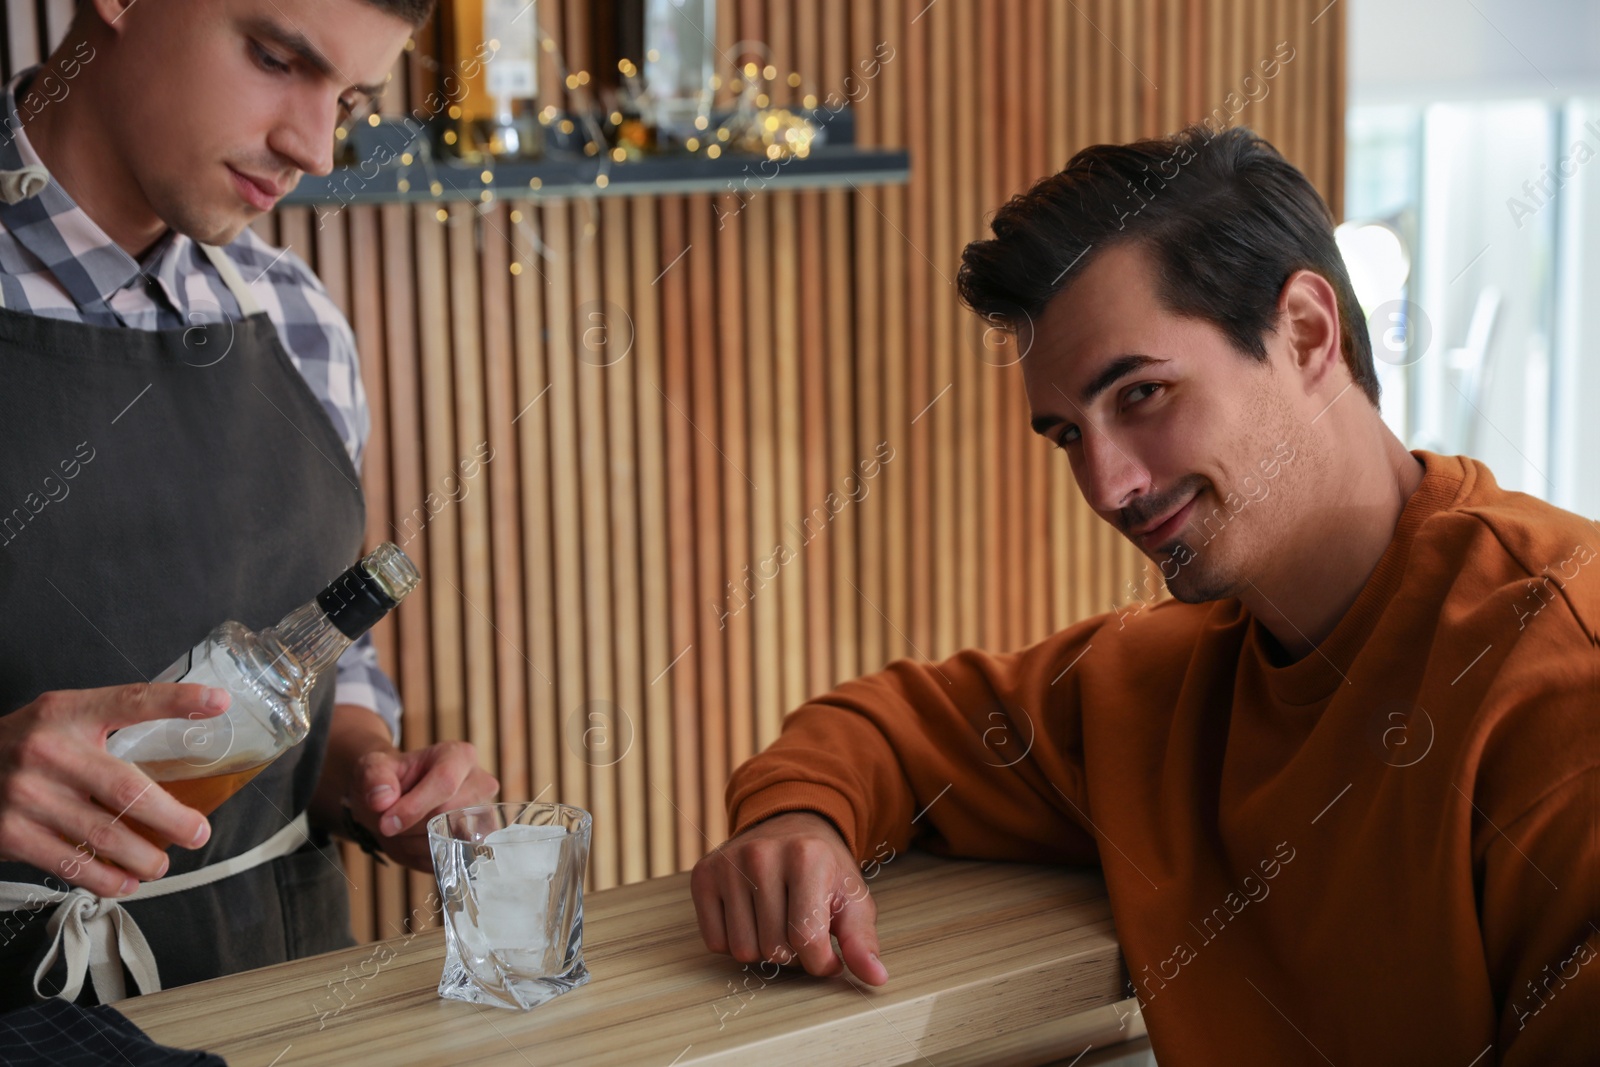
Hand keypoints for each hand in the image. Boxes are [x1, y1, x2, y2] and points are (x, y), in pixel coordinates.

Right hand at [0, 683, 223, 896]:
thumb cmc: (26, 744)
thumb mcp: (64, 717)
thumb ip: (113, 721)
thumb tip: (192, 722)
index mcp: (68, 713)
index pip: (130, 700)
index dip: (177, 700)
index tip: (218, 702)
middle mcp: (47, 750)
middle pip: (127, 789)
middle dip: (172, 819)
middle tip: (197, 833)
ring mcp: (27, 795)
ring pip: (105, 836)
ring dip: (143, 858)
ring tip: (160, 864)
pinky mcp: (11, 834)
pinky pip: (71, 864)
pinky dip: (106, 879)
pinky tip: (125, 882)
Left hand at [344, 740, 498, 869]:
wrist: (396, 797)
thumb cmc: (390, 778)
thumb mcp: (373, 768)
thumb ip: (374, 777)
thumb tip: (382, 800)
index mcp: (460, 756)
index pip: (445, 783)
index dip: (414, 807)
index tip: (386, 822)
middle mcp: (480, 784)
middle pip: (448, 815)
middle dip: (411, 826)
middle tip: (389, 821)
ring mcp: (483, 815)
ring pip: (449, 841)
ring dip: (414, 843)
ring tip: (402, 827)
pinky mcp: (476, 841)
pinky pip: (448, 858)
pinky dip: (422, 856)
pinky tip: (412, 839)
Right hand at [690, 811, 888, 985]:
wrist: (790, 827)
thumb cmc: (824, 869)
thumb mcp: (853, 900)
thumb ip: (862, 941)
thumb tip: (876, 978)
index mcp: (806, 857)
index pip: (807, 941)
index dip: (822, 963)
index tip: (830, 954)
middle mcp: (761, 855)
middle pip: (774, 949)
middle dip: (794, 954)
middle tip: (801, 928)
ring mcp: (728, 864)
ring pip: (743, 951)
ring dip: (764, 950)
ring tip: (777, 922)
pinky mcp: (703, 875)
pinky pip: (715, 942)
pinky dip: (735, 942)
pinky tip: (751, 918)